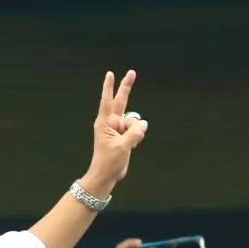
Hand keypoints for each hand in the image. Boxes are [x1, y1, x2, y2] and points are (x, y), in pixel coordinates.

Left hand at [83, 70, 145, 193]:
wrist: (105, 175)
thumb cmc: (108, 162)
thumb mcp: (122, 147)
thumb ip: (134, 134)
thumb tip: (143, 123)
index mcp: (105, 123)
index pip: (108, 101)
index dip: (110, 87)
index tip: (110, 74)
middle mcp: (111, 123)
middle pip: (121, 102)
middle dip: (126, 87)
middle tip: (132, 72)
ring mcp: (118, 129)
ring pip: (134, 121)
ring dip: (135, 131)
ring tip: (126, 145)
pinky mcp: (124, 136)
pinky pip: (136, 131)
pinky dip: (137, 137)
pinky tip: (130, 147)